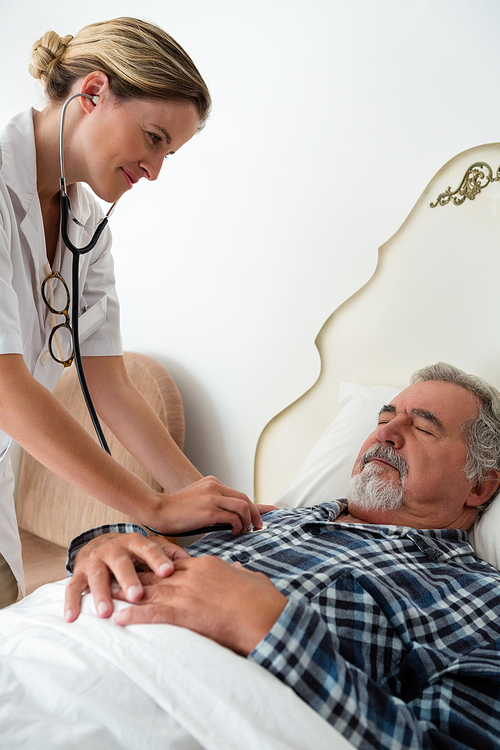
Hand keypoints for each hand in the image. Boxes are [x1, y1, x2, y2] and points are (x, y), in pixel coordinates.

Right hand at [65, 532, 189, 622]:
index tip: (168, 571)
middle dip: (128, 579)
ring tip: (106, 612)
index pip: (148, 548)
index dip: (158, 559)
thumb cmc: (132, 551)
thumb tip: (192, 561)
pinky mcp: (78, 572)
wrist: (99, 543)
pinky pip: (72, 588)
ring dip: (101, 594)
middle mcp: (113, 548)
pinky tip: (72, 617)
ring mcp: (94, 560)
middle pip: (121, 563)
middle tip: (137, 596)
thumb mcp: (149, 547)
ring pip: (97, 576)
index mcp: (134, 542)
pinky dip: (71, 602)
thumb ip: (169, 553)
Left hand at [112, 556, 287, 655]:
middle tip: (114, 576)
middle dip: (134, 575)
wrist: (267, 616)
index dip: (156, 564)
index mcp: (207, 565)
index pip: (175, 561)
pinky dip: (135, 616)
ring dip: (126, 594)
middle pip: (156, 573)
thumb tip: (238, 566)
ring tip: (107, 595)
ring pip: (150, 592)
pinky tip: (119, 619)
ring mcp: (188, 593)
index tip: (142, 565)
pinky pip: (154, 614)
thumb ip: (240, 570)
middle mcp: (193, 575)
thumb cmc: (263, 601)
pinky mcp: (186, 614)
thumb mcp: (251, 578)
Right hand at [147, 476, 268, 535]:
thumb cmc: (175, 511)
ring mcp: (212, 497)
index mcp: (212, 483)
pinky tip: (234, 532)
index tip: (267, 514)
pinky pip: (233, 517)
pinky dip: (238, 525)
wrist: (157, 510)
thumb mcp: (198, 500)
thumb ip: (214, 504)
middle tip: (257, 527)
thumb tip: (232, 518)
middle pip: (245, 498)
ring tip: (244, 531)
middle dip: (255, 514)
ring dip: (248, 520)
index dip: (255, 506)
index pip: (239, 493)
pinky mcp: (209, 510)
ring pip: (243, 506)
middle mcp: (214, 487)